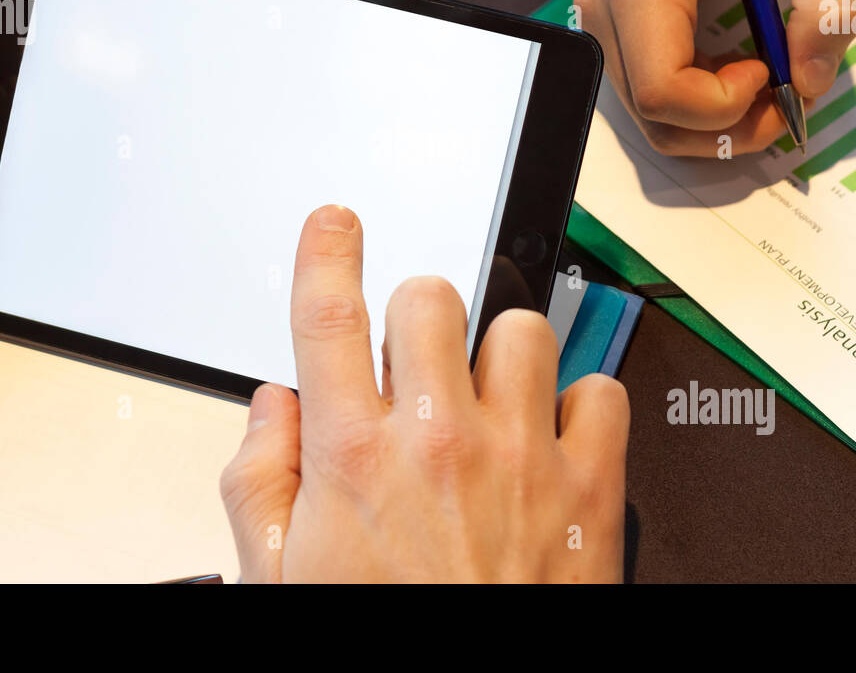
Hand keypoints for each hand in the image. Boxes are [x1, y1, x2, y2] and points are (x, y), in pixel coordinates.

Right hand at [219, 204, 629, 581]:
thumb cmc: (381, 634)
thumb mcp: (277, 580)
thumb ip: (256, 481)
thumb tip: (273, 409)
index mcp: (353, 460)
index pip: (327, 316)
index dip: (326, 252)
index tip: (335, 223)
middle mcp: (436, 443)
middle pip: (429, 298)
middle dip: (418, 316)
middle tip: (418, 363)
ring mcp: (518, 457)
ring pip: (519, 328)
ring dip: (499, 354)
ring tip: (489, 402)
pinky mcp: (588, 486)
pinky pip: (599, 389)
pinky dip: (579, 403)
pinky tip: (551, 438)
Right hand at [576, 0, 855, 155]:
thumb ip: (826, 5)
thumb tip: (809, 85)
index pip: (665, 92)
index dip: (727, 103)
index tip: (773, 66)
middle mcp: (600, 13)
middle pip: (656, 120)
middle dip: (729, 128)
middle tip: (786, 99)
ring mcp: (595, 28)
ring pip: (651, 122)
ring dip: (716, 123)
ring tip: (765, 82)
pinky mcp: (606, 37)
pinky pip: (649, 100)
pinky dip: (699, 105)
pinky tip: (735, 70)